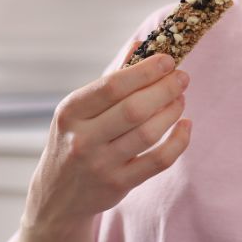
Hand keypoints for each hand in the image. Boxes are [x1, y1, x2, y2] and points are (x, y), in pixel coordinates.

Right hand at [22, 43, 191, 236]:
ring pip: (148, 134)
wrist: (56, 196)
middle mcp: (82, 139)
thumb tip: (141, 45)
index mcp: (70, 111)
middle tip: (182, 78)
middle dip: (165, 89)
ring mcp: (100, 165)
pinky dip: (179, 141)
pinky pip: (158, 161)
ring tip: (181, 98)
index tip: (168, 60)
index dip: (146, 70)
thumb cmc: (75, 140)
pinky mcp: (118, 185)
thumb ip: (110, 79)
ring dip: (172, 111)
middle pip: (134, 109)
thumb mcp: (80, 110)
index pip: (113, 85)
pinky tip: (186, 126)